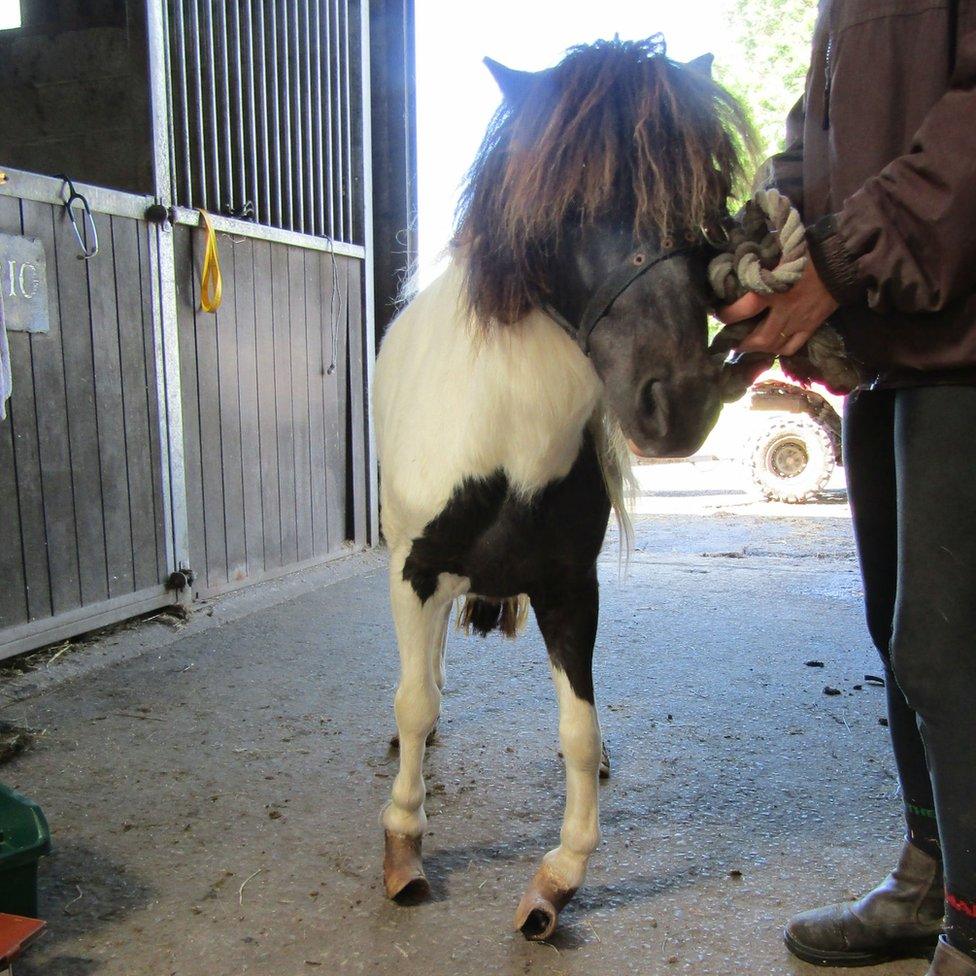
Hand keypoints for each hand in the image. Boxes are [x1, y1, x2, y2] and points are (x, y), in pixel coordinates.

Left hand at [717, 263, 838, 356]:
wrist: (841, 258)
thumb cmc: (808, 252)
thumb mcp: (779, 257)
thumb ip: (761, 268)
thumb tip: (740, 270)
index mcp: (772, 290)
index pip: (742, 310)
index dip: (726, 316)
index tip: (719, 314)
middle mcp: (784, 310)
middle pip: (758, 339)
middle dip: (742, 344)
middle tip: (733, 341)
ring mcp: (799, 321)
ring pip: (774, 346)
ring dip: (759, 349)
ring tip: (750, 345)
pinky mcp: (812, 326)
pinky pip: (793, 346)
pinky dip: (780, 349)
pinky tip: (774, 346)